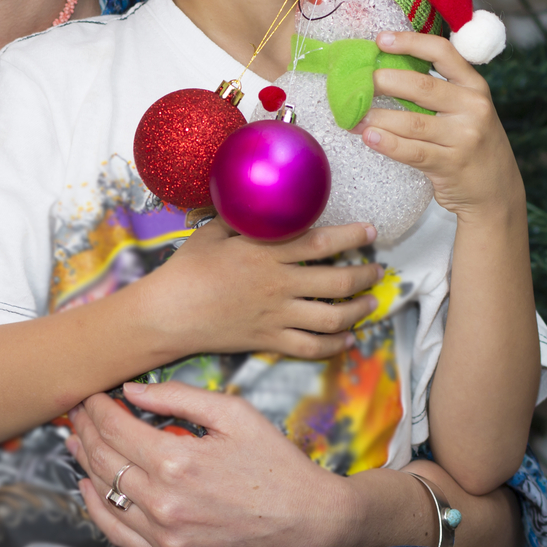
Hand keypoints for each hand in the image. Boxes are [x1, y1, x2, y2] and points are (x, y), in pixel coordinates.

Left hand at [64, 380, 360, 546]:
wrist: (310, 524)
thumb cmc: (277, 465)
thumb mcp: (234, 414)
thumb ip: (179, 398)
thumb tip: (132, 390)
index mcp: (177, 461)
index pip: (114, 428)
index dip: (97, 407)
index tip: (93, 394)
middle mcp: (163, 502)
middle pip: (102, 459)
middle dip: (85, 429)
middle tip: (78, 412)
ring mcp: (163, 535)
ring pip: (102, 494)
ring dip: (84, 463)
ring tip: (77, 441)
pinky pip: (115, 532)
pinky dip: (95, 507)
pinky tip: (89, 487)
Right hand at [141, 219, 380, 361]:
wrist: (169, 314)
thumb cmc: (186, 269)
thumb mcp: (213, 232)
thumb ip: (242, 218)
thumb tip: (258, 200)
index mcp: (266, 253)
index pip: (322, 242)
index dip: (353, 236)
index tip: (371, 231)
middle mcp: (278, 285)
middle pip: (338, 281)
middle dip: (366, 275)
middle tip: (377, 269)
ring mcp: (276, 316)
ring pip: (332, 317)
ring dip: (359, 310)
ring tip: (370, 303)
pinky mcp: (269, 341)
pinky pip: (311, 347)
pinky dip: (334, 345)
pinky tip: (347, 339)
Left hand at [361, 30, 523, 220]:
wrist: (497, 191)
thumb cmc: (472, 144)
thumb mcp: (468, 110)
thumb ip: (439, 92)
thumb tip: (386, 71)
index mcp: (475, 87)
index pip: (442, 52)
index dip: (410, 42)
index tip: (381, 40)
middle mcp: (473, 108)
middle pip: (422, 86)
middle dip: (384, 81)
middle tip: (357, 82)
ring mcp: (465, 137)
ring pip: (413, 122)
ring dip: (377, 117)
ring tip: (352, 115)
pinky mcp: (452, 165)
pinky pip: (413, 152)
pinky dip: (388, 143)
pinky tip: (369, 137)